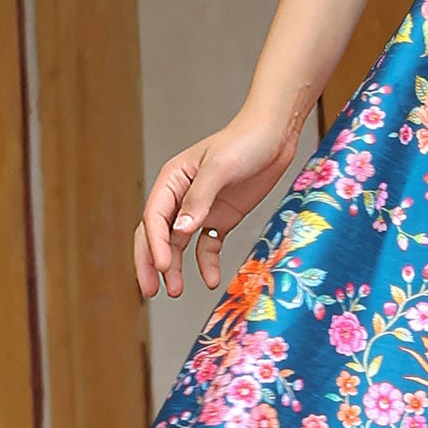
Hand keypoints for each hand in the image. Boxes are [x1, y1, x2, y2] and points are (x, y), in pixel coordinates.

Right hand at [134, 111, 300, 300]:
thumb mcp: (220, 167)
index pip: (153, 217)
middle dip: (151, 263)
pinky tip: (211, 279)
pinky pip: (207, 245)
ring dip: (176, 268)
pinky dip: (207, 262)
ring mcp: (201, 209)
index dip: (155, 244)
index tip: (164, 266)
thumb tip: (179, 230)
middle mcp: (181, 197)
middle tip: (151, 290)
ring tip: (175, 291)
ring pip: (179, 244)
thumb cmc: (245, 141)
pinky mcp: (222, 218)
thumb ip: (199, 199)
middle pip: (157, 235)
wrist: (276, 136)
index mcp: (171, 180)